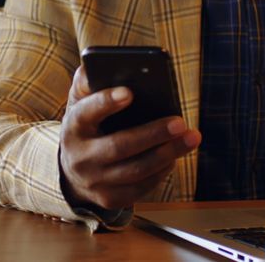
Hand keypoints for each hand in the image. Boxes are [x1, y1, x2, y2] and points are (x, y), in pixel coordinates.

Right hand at [59, 65, 201, 210]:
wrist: (74, 171)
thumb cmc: (88, 126)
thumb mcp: (81, 103)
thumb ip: (88, 82)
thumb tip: (101, 65)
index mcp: (74, 127)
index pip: (87, 113)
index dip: (106, 102)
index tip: (129, 92)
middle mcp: (80, 157)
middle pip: (119, 146)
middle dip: (153, 134)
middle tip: (180, 122)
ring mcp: (95, 181)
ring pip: (136, 170)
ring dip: (167, 153)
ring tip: (191, 137)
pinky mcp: (110, 198)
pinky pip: (141, 187)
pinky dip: (162, 171)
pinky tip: (176, 155)